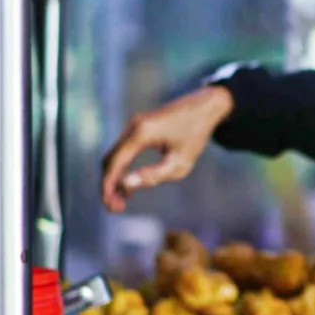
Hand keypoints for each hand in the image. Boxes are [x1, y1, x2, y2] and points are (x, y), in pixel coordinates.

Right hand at [101, 85, 233, 211]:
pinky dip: (122, 168)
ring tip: (123, 201)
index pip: (114, 164)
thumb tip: (125, 185)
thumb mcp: (180, 162)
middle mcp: (133, 127)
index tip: (111, 208)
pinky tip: (130, 184)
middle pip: (109, 160)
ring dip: (115, 178)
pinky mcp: (139, 127)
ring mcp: (134, 125)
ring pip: (115, 156)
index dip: (108, 188)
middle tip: (116, 208)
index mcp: (140, 134)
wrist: (206, 106)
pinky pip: (124, 150)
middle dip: (109, 186)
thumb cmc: (195, 135)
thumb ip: (153, 175)